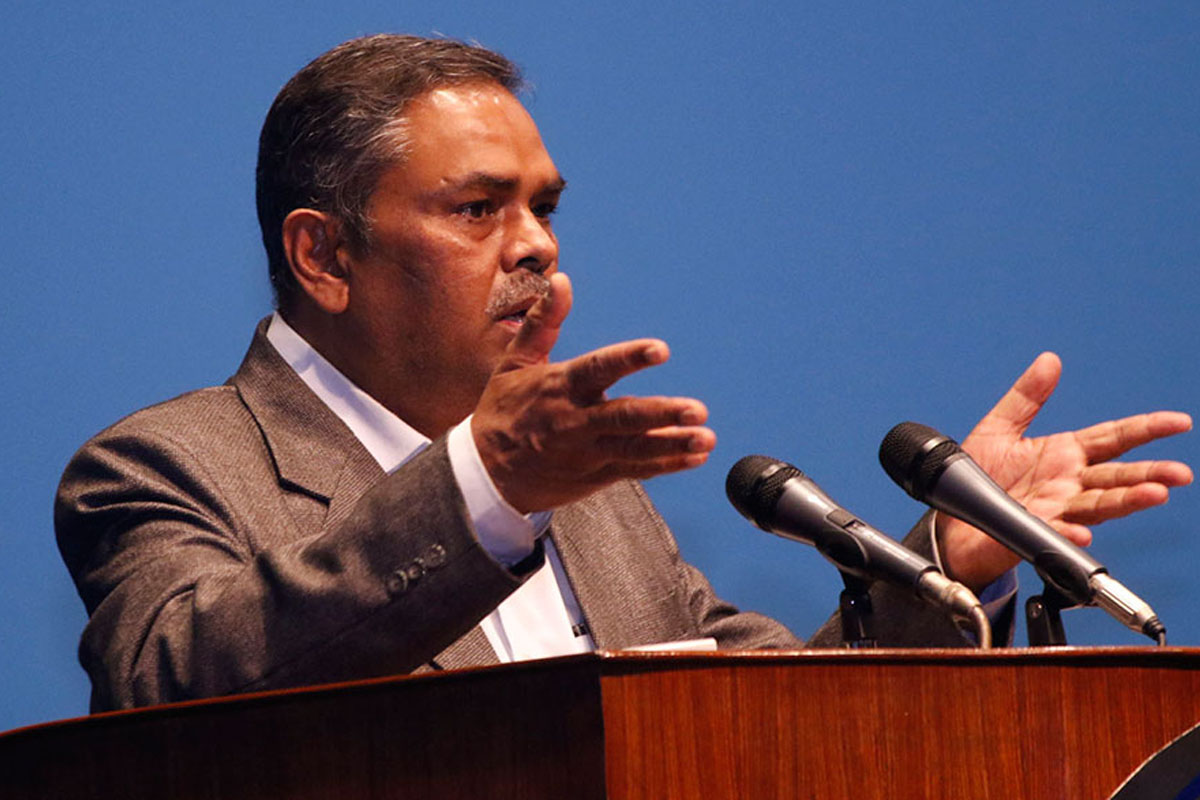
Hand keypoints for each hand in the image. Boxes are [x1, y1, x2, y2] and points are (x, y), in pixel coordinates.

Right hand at [472, 272, 715, 512]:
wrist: (484, 474)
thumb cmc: (502, 412)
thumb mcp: (514, 362)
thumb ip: (543, 321)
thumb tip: (561, 280)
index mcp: (560, 386)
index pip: (599, 368)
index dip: (630, 358)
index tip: (660, 350)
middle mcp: (576, 420)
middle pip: (624, 417)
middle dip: (662, 414)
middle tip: (696, 409)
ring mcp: (587, 452)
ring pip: (635, 449)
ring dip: (673, 444)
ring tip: (705, 440)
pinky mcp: (594, 475)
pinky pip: (635, 470)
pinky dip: (666, 465)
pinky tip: (693, 458)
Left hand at [937, 352, 1192, 590]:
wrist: (950, 517)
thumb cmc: (977, 478)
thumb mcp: (999, 428)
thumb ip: (1026, 397)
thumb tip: (1049, 361)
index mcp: (1064, 455)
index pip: (1114, 438)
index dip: (1146, 429)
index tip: (1179, 422)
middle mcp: (1068, 484)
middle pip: (1117, 477)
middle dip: (1150, 474)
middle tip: (1179, 473)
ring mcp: (1054, 510)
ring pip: (1099, 506)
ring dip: (1127, 502)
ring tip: (1153, 495)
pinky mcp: (1031, 533)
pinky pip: (1054, 534)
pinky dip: (1069, 534)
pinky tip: (1082, 532)